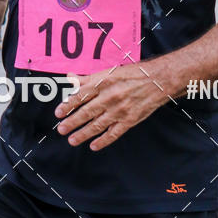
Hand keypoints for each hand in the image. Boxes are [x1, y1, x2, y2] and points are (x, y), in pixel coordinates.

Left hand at [54, 62, 170, 150]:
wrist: (158, 80)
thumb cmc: (133, 74)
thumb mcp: (109, 72)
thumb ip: (88, 78)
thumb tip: (71, 77)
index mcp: (103, 83)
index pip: (80, 96)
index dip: (68, 105)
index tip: (58, 113)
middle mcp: (110, 97)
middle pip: (86, 112)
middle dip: (71, 122)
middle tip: (61, 129)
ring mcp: (119, 110)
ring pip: (97, 125)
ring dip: (83, 134)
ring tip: (72, 140)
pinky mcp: (129, 120)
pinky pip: (113, 134)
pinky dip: (103, 141)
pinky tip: (93, 146)